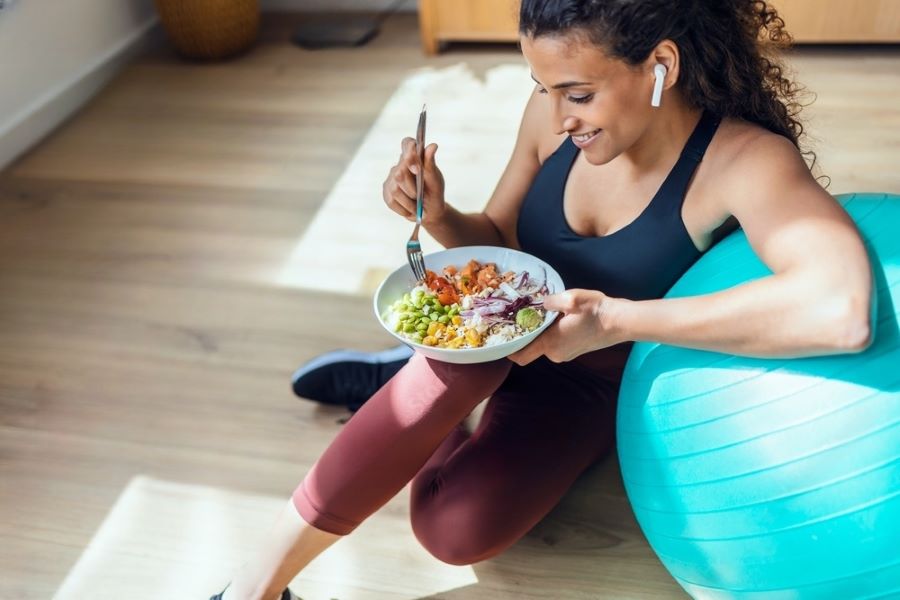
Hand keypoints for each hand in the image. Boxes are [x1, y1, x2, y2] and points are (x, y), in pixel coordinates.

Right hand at [382, 137, 445, 224]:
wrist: (429, 211)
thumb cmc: (434, 191)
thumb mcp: (435, 179)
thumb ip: (431, 163)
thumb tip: (433, 145)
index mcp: (413, 157)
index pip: (407, 144)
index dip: (409, 153)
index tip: (417, 169)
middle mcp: (399, 165)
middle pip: (400, 173)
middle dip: (411, 188)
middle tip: (419, 195)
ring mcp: (390, 179)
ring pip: (395, 189)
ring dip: (409, 201)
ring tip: (417, 205)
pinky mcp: (386, 193)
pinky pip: (392, 201)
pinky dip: (404, 208)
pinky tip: (410, 209)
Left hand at [508, 289, 622, 365]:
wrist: (620, 321)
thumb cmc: (596, 311)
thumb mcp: (571, 299)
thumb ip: (550, 301)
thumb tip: (540, 303)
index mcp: (550, 344)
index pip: (520, 356)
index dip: (509, 349)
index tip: (503, 336)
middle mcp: (555, 354)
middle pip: (531, 348)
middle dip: (526, 334)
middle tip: (522, 316)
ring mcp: (566, 354)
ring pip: (544, 345)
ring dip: (541, 332)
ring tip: (541, 314)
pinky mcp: (574, 351)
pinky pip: (555, 344)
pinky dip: (552, 334)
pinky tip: (557, 318)